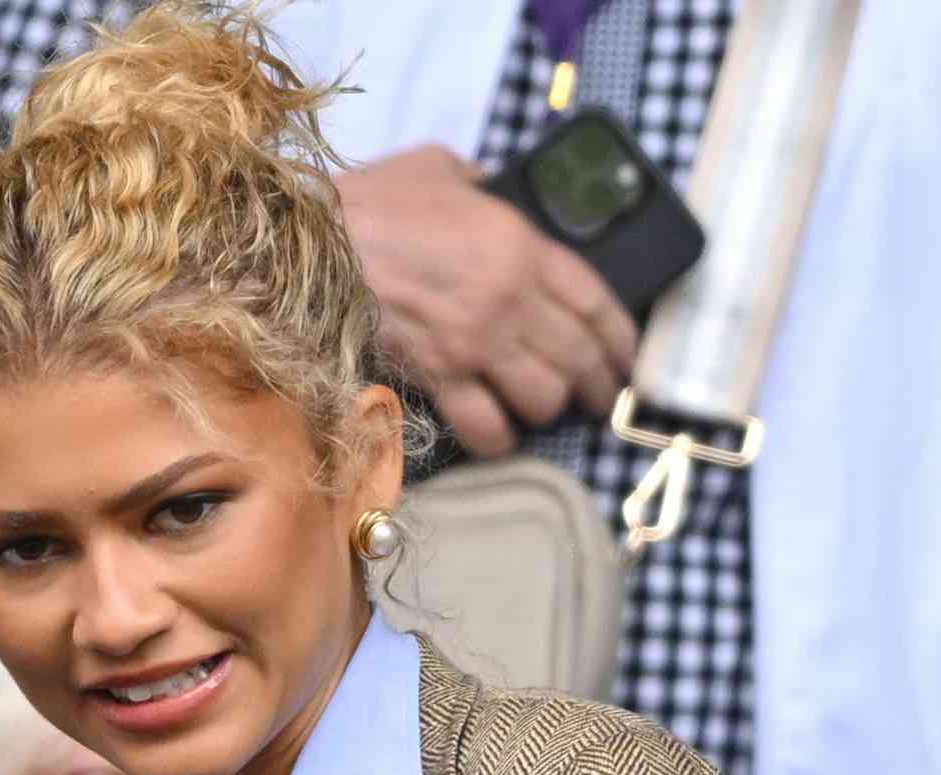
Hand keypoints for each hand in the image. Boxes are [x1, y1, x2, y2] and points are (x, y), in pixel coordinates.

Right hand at [336, 145, 637, 457]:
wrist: (311, 244)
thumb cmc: (372, 199)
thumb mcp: (441, 168)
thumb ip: (480, 185)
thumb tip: (491, 194)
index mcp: (519, 244)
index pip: (594, 300)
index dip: (620, 336)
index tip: (628, 357)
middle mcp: (508, 301)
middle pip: (577, 356)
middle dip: (598, 383)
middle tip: (602, 398)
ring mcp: (473, 346)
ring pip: (542, 396)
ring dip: (549, 408)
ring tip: (545, 409)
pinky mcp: (436, 378)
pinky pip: (484, 428)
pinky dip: (499, 440)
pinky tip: (500, 437)